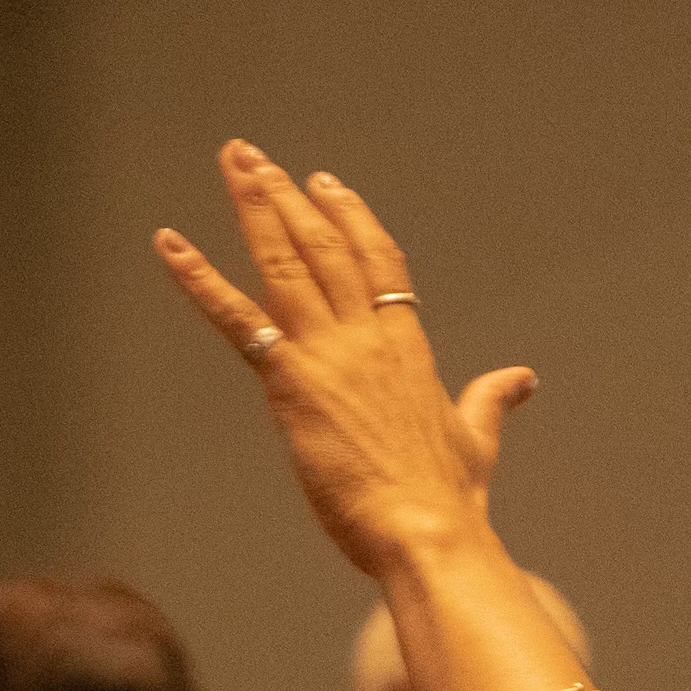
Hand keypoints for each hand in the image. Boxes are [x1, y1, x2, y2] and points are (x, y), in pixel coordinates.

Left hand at [156, 145, 535, 580]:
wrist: (427, 533)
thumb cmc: (450, 499)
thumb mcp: (477, 439)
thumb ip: (492, 399)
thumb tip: (522, 378)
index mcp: (409, 346)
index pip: (379, 262)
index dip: (351, 219)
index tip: (326, 185)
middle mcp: (368, 336)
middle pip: (325, 246)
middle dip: (288, 196)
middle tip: (254, 157)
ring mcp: (329, 353)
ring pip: (287, 262)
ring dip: (255, 208)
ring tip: (232, 164)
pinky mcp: (291, 381)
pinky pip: (237, 317)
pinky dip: (199, 278)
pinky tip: (168, 244)